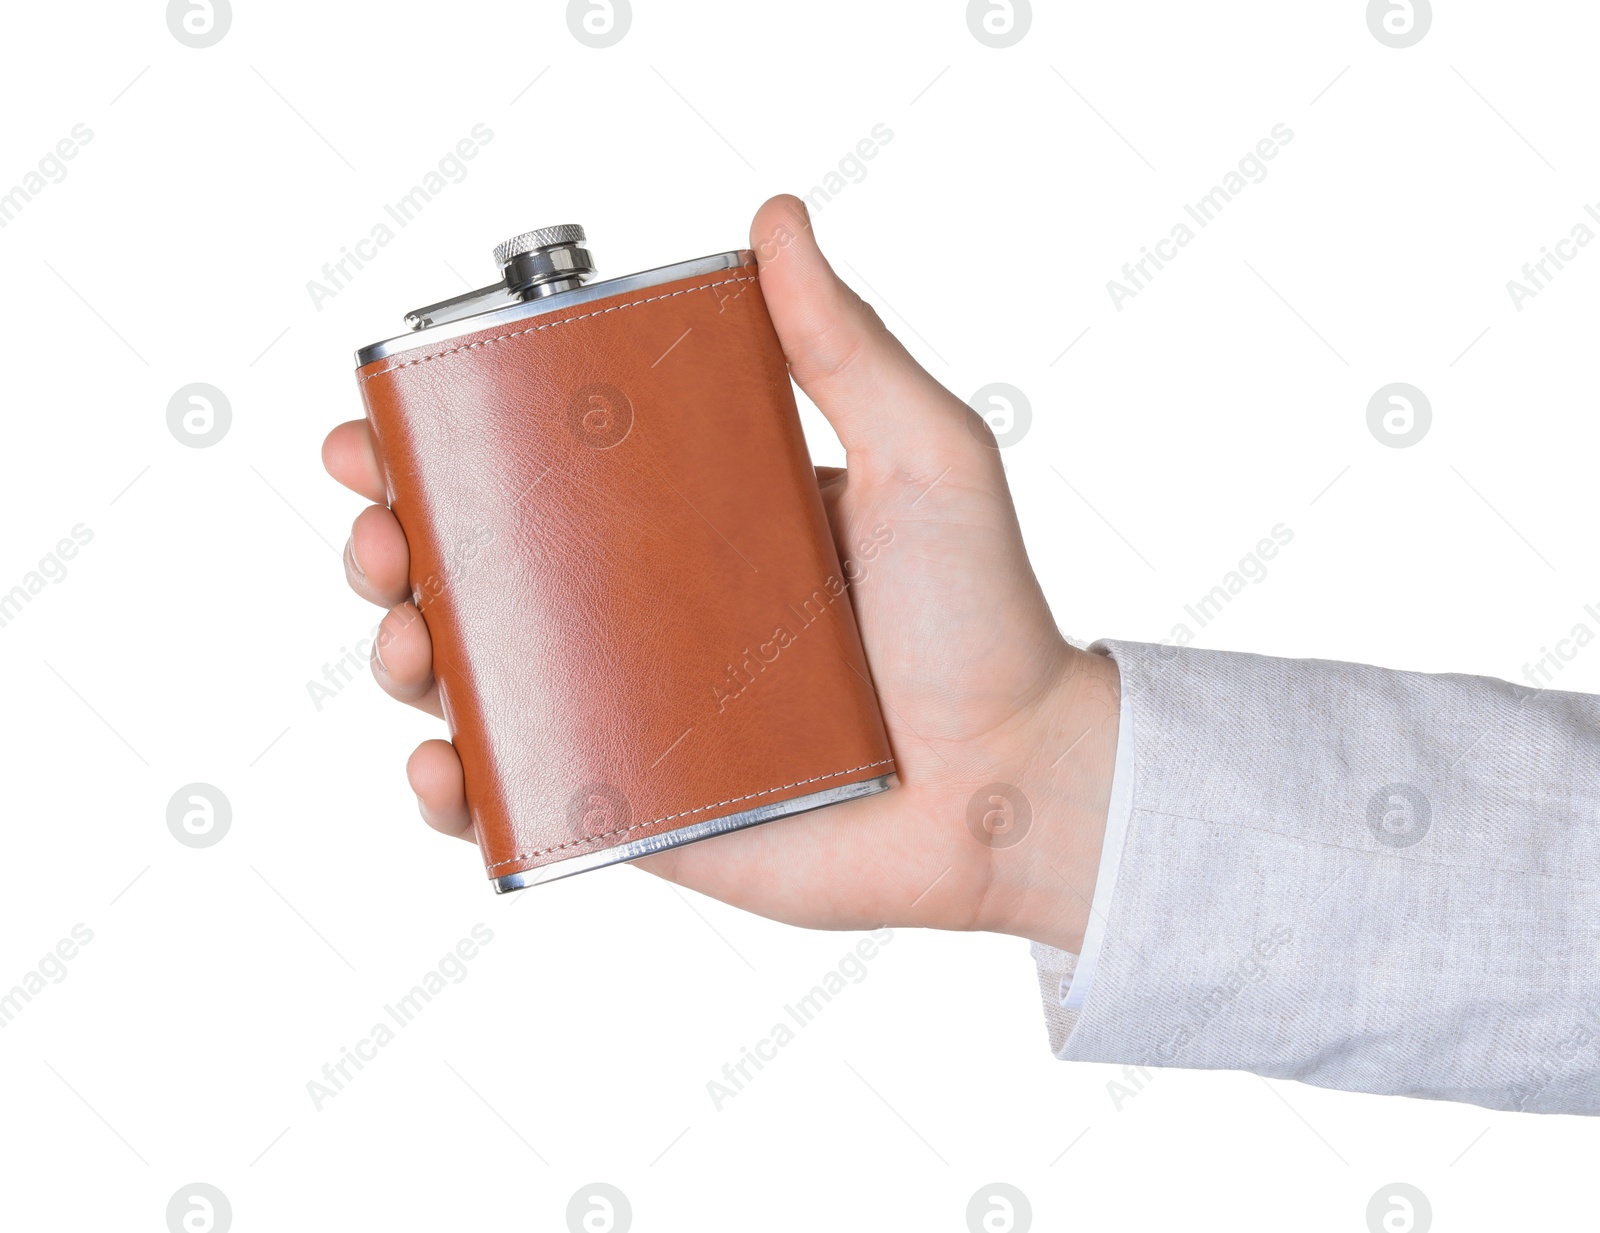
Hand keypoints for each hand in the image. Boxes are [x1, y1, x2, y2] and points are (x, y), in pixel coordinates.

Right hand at [322, 194, 1118, 952]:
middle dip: (398, 545)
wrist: (1013, 784)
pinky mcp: (645, 807)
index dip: (445, 441)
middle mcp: (652, 608)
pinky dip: (460, 789)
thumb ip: (848, 347)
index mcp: (696, 515)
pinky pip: (525, 797)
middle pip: (485, 568)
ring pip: (483, 678)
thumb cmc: (984, 621)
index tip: (382, 419)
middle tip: (381, 538)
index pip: (544, 464)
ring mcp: (640, 708)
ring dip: (409, 656)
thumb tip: (777, 217)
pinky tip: (445, 768)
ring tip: (407, 647)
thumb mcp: (926, 458)